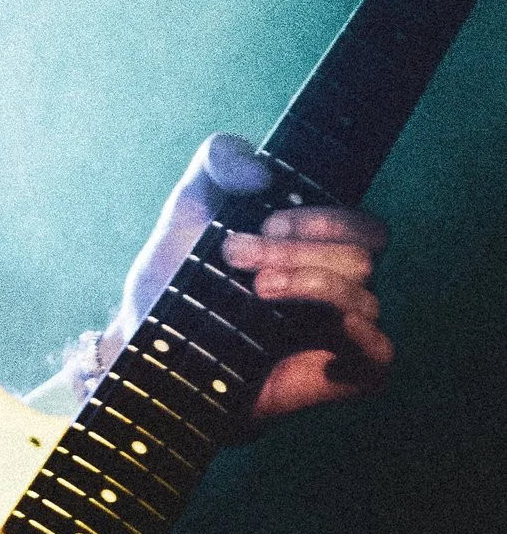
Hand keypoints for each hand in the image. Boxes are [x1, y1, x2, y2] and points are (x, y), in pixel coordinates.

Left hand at [113, 132, 391, 427]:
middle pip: (360, 258)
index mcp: (320, 246)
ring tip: (255, 290)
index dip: (322, 220)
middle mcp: (338, 283)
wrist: (152, 333)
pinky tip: (336, 325)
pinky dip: (366, 337)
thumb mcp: (193, 201)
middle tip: (237, 256)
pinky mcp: (338, 373)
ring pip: (364, 299)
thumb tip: (261, 170)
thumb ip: (222, 159)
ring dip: (309, 284)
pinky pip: (381, 356)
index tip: (266, 223)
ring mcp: (341, 330)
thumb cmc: (179, 267)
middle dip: (297, 252)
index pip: (359, 225)